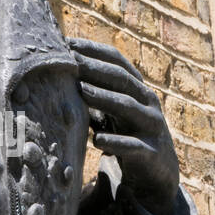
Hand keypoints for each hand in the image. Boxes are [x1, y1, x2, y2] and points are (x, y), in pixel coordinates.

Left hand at [68, 36, 179, 214]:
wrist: (157, 171)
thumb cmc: (127, 134)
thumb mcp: (111, 112)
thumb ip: (93, 95)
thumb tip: (58, 74)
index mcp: (137, 88)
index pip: (117, 61)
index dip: (94, 50)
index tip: (67, 42)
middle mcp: (147, 102)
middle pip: (122, 79)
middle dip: (96, 68)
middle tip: (71, 61)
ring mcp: (152, 126)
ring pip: (129, 107)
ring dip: (104, 98)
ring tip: (81, 91)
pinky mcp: (151, 152)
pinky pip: (133, 146)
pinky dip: (115, 143)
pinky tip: (97, 141)